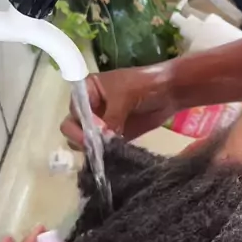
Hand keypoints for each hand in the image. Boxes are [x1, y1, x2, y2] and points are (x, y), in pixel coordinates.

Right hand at [60, 64, 176, 148]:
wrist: (169, 92)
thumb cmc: (145, 85)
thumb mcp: (125, 96)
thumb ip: (112, 117)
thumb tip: (102, 139)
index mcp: (87, 90)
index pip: (74, 109)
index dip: (81, 121)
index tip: (97, 130)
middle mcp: (89, 107)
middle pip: (72, 126)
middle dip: (80, 137)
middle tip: (97, 146)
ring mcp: (99, 123)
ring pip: (83, 140)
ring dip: (91, 147)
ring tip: (106, 151)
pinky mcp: (111, 136)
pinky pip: (100, 148)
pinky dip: (103, 153)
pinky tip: (111, 156)